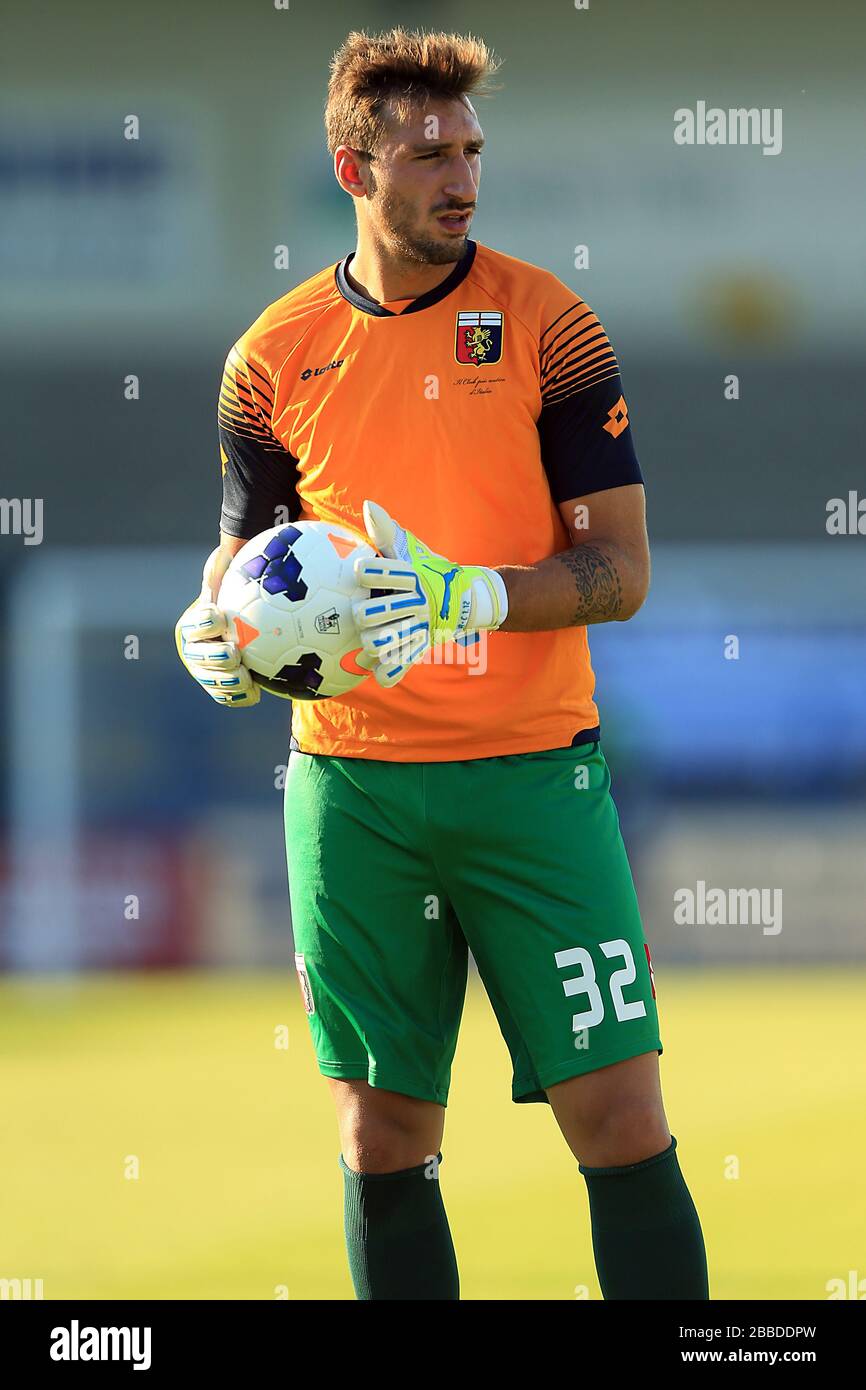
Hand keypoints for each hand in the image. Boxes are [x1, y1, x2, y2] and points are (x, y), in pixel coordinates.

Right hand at [175, 545, 260, 707]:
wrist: (249, 625)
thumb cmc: (245, 597)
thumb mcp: (238, 578)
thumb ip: (233, 569)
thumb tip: (235, 548)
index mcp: (195, 623)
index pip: (196, 622)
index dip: (205, 621)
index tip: (220, 616)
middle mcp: (194, 648)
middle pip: (198, 655)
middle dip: (213, 656)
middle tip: (234, 653)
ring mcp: (205, 670)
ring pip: (211, 679)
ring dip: (226, 682)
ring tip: (245, 679)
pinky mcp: (220, 687)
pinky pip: (226, 696)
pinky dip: (239, 697)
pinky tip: (257, 694)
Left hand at [352, 500, 507, 687]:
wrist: (466, 597)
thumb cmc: (427, 569)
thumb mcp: (410, 550)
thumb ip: (387, 532)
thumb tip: (368, 505)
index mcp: (411, 575)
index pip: (385, 572)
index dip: (371, 572)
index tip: (360, 570)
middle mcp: (417, 600)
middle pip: (378, 612)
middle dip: (365, 614)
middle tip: (360, 614)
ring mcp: (422, 625)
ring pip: (389, 640)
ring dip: (374, 643)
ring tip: (367, 641)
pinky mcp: (424, 644)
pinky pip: (406, 661)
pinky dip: (392, 671)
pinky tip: (380, 673)